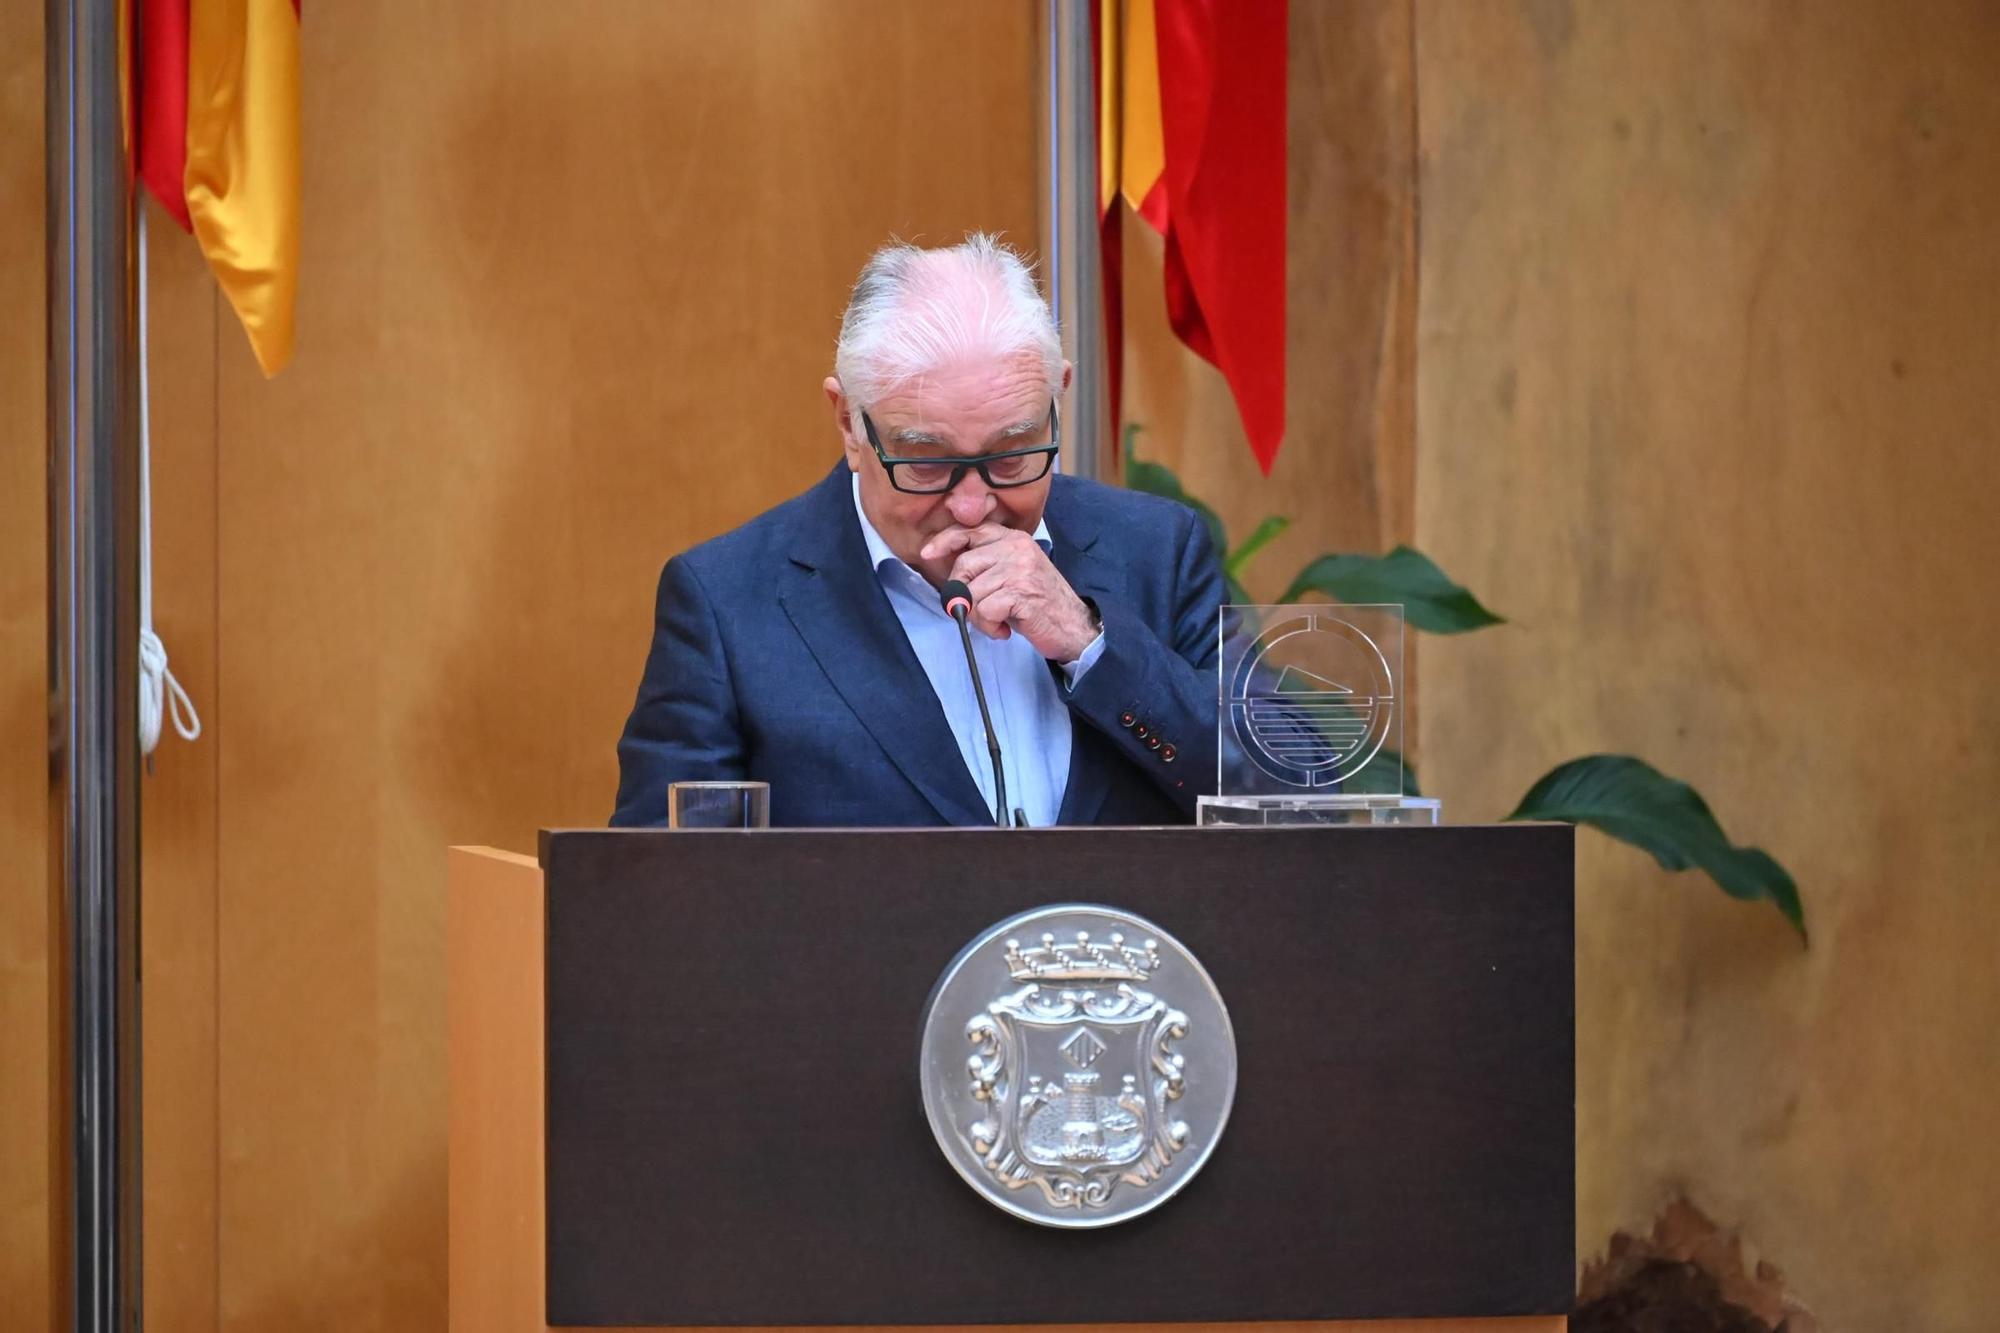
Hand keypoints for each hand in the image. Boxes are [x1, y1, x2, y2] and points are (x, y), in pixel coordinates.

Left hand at [920, 524, 1098, 661]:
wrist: (1075, 628)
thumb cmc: (1040, 604)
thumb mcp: (1015, 573)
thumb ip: (989, 564)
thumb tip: (952, 572)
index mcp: (1014, 539)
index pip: (971, 531)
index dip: (945, 541)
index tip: (928, 553)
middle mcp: (1017, 548)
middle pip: (964, 566)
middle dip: (963, 594)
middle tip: (981, 611)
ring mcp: (1020, 569)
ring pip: (972, 593)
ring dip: (980, 617)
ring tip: (1000, 621)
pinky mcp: (1021, 592)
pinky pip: (984, 611)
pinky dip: (990, 627)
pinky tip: (1005, 629)